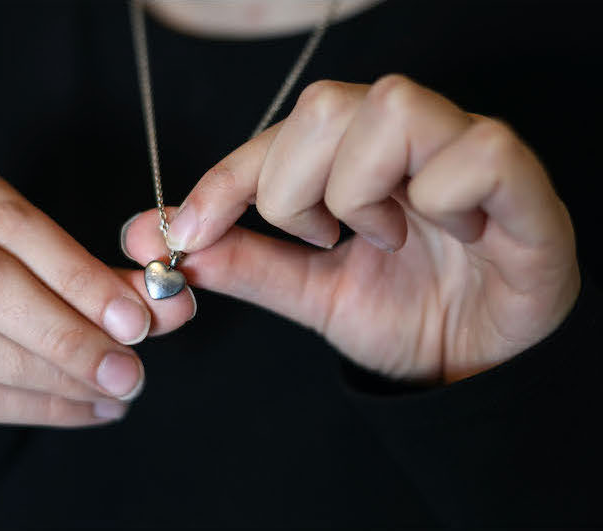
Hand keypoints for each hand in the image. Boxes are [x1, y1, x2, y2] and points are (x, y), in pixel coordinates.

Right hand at [0, 152, 197, 426]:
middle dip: (64, 332)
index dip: (77, 273)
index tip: (138, 318)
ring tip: (108, 393)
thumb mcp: (30, 249)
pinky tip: (72, 410)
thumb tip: (171, 305)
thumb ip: (95, 276)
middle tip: (127, 370)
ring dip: (47, 377)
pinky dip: (20, 408)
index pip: (8, 222)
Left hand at [121, 75, 579, 384]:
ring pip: (391, 108)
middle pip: (325, 103)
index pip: (276, 133)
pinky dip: (442, 200)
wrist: (482, 369)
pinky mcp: (523, 184)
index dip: (223, 179)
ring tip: (385, 237)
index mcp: (355, 153)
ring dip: (363, 188)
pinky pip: (476, 152)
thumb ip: (241, 262)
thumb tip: (144, 238)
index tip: (184, 232)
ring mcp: (466, 151)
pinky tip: (453, 236)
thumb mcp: (309, 293)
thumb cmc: (408, 314)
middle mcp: (409, 136)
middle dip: (293, 184)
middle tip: (317, 238)